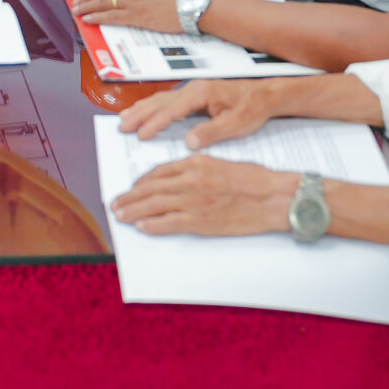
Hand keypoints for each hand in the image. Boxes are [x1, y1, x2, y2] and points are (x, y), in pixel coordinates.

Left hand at [111, 155, 294, 237]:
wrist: (272, 197)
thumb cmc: (253, 179)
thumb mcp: (219, 162)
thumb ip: (196, 168)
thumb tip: (177, 178)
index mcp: (195, 162)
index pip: (158, 171)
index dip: (141, 181)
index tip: (133, 187)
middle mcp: (190, 180)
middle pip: (151, 188)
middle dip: (130, 196)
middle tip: (116, 203)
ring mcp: (194, 201)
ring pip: (154, 205)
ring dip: (133, 210)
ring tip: (120, 215)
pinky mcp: (201, 221)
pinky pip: (169, 223)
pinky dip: (152, 225)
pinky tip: (142, 226)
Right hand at [118, 78, 292, 144]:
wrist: (267, 94)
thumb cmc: (253, 107)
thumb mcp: (236, 124)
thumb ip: (211, 132)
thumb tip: (189, 142)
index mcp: (202, 93)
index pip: (173, 109)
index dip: (156, 123)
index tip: (142, 134)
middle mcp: (194, 88)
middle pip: (161, 101)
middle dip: (140, 114)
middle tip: (122, 127)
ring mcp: (194, 90)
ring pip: (162, 99)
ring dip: (142, 109)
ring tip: (125, 119)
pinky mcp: (196, 95)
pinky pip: (168, 99)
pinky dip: (153, 106)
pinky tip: (145, 111)